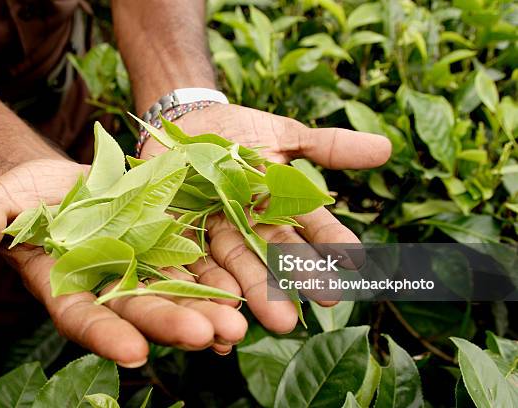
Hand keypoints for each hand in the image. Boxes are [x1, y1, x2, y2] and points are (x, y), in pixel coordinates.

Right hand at [0, 159, 246, 366]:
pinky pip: (198, 264)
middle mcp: (111, 287)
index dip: (106, 336)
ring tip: (238, 324)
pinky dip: (219, 280)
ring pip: (178, 292)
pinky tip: (244, 296)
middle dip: (173, 323)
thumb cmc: (30, 196)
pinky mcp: (172, 246)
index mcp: (69, 287)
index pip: (86, 319)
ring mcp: (146, 268)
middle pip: (142, 309)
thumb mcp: (1, 202)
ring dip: (209, 309)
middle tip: (210, 337)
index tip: (133, 353)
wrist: (72, 181)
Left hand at [141, 104, 391, 332]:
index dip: (331, 244)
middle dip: (294, 280)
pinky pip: (186, 264)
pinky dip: (201, 289)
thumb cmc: (237, 130)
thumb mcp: (282, 134)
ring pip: (233, 265)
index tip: (355, 262)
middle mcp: (249, 227)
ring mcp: (212, 233)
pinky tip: (221, 312)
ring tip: (274, 319)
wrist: (183, 123)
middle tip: (323, 300)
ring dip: (252, 293)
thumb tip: (387, 148)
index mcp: (278, 206)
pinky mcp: (174, 234)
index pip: (310, 227)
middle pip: (273, 254)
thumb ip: (327, 147)